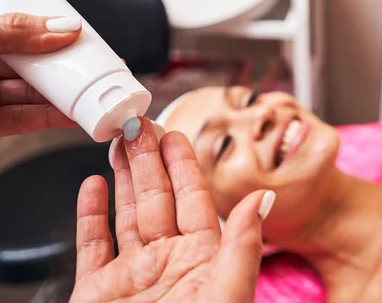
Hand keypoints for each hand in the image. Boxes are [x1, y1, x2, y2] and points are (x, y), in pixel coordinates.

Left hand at [0, 12, 80, 135]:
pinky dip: (50, 118)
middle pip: (34, 63)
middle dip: (66, 65)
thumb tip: (63, 27)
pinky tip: (71, 115)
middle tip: (95, 65)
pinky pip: (24, 120)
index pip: (23, 30)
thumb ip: (16, 31)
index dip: (52, 30)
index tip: (80, 33)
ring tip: (91, 92)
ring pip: (32, 93)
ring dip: (64, 95)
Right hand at [71, 117, 274, 302]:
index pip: (193, 199)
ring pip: (127, 215)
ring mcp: (133, 277)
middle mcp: (168, 263)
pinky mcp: (98, 293)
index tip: (174, 133)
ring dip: (122, 178)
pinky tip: (91, 187)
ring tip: (116, 143)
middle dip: (147, 161)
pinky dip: (89, 216)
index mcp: (203, 260)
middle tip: (138, 125)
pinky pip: (93, 247)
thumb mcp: (227, 294)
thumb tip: (264, 197)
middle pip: (158, 199)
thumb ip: (244, 245)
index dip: (183, 165)